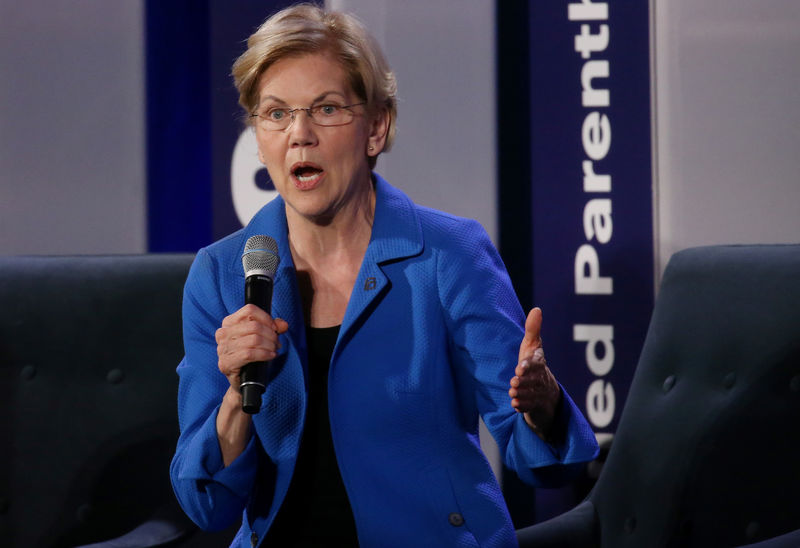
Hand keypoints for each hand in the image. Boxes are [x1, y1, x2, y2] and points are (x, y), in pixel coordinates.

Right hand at [215, 303, 288, 391]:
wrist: (244, 381)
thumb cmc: (253, 356)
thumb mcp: (264, 337)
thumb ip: (273, 327)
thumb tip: (283, 324)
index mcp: (228, 323)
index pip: (249, 310)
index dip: (266, 318)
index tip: (275, 328)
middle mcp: (222, 334)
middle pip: (254, 325)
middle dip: (271, 334)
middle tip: (277, 343)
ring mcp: (222, 349)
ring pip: (254, 339)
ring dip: (269, 345)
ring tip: (274, 350)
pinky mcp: (226, 363)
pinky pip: (249, 354)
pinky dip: (264, 354)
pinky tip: (270, 356)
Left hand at [509, 308, 560, 439]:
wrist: (545, 393)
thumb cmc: (533, 365)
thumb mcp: (532, 346)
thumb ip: (533, 329)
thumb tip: (537, 309)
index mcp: (539, 363)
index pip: (536, 363)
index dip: (529, 365)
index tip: (520, 367)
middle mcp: (541, 378)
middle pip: (534, 380)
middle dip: (524, 381)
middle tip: (514, 381)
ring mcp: (538, 393)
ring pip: (531, 394)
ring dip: (522, 393)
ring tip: (513, 392)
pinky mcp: (534, 406)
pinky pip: (530, 408)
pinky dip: (523, 407)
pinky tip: (515, 405)